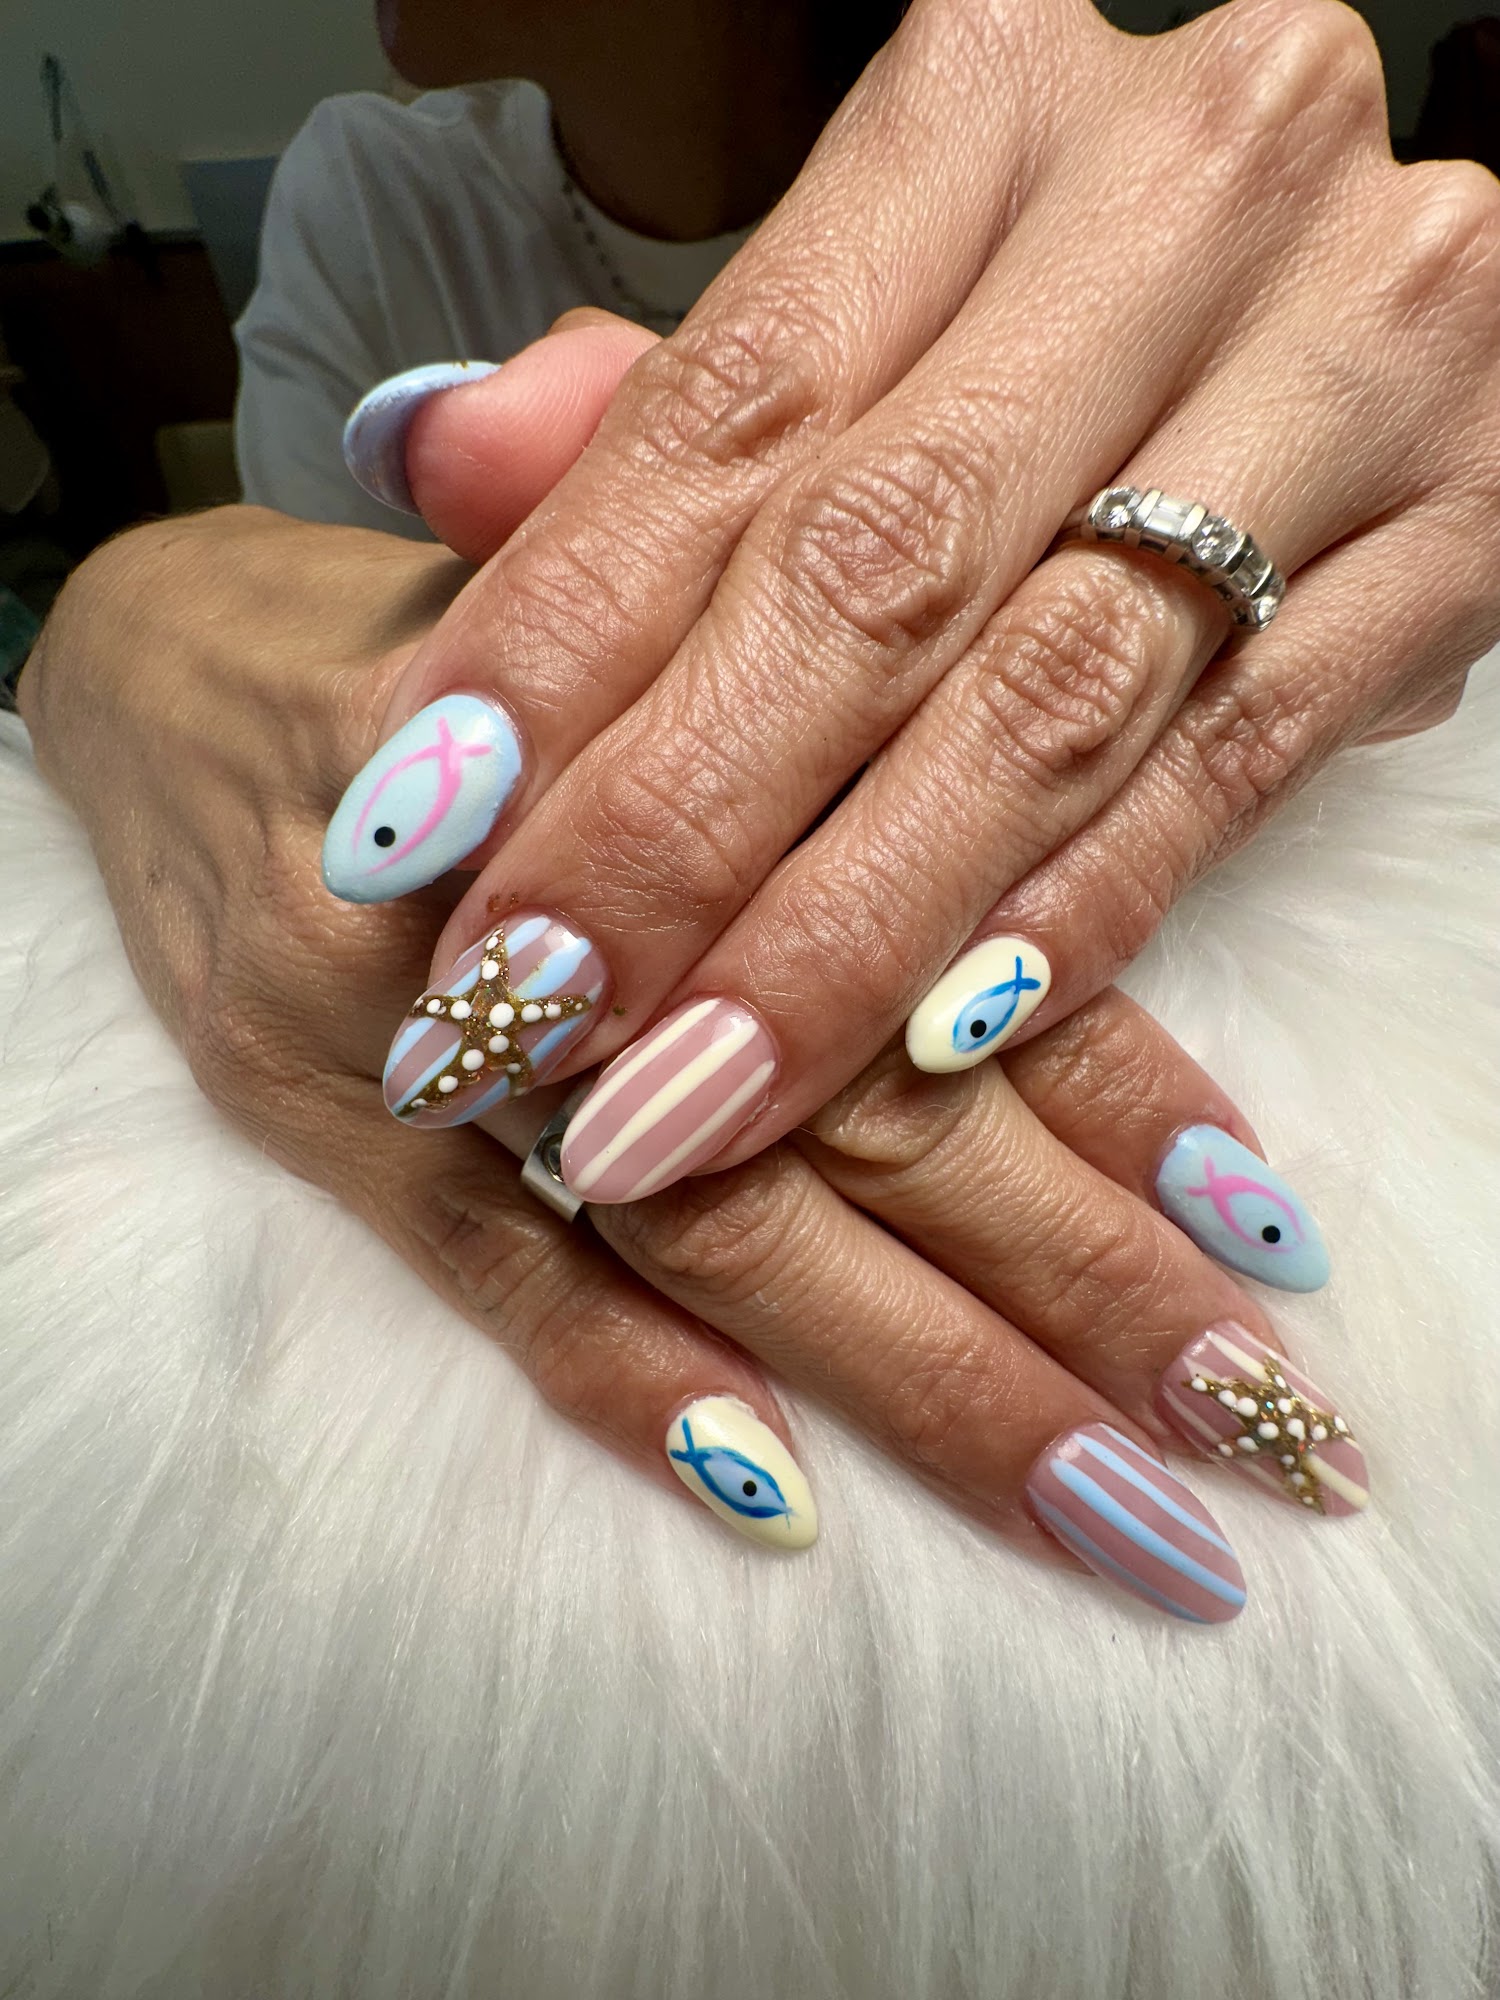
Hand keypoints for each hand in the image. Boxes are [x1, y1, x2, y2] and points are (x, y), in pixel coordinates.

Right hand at [20, 506, 1366, 1622]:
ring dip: (918, 1376)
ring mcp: (424, 1020)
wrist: (165, 670)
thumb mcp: (640, 580)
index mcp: (679, 723)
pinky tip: (776, 1493)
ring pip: (705, 1218)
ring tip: (1112, 1508)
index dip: (1110, 1081)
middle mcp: (568, 884)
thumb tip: (1056, 757)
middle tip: (1257, 1432)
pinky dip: (619, 1376)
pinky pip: (476, 1270)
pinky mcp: (307, 1113)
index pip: (932, 930)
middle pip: (854, 1107)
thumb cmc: (453, 624)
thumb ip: (820, 654)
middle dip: (1067, 1282)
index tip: (1266, 1225)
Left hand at [329, 0, 1499, 1205]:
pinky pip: (1229, 769)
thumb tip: (436, 458)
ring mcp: (1359, 363)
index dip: (559, 639)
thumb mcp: (869, 304)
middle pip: (882, 570)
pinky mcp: (1463, 541)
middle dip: (678, 827)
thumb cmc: (1064, 305)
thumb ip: (664, 397)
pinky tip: (924, 1047)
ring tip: (680, 1090)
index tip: (417, 834)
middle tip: (524, 1012)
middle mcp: (1186, 193)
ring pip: (1050, 699)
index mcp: (989, 96)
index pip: (730, 409)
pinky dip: (1066, 917)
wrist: (1363, 296)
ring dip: (846, 930)